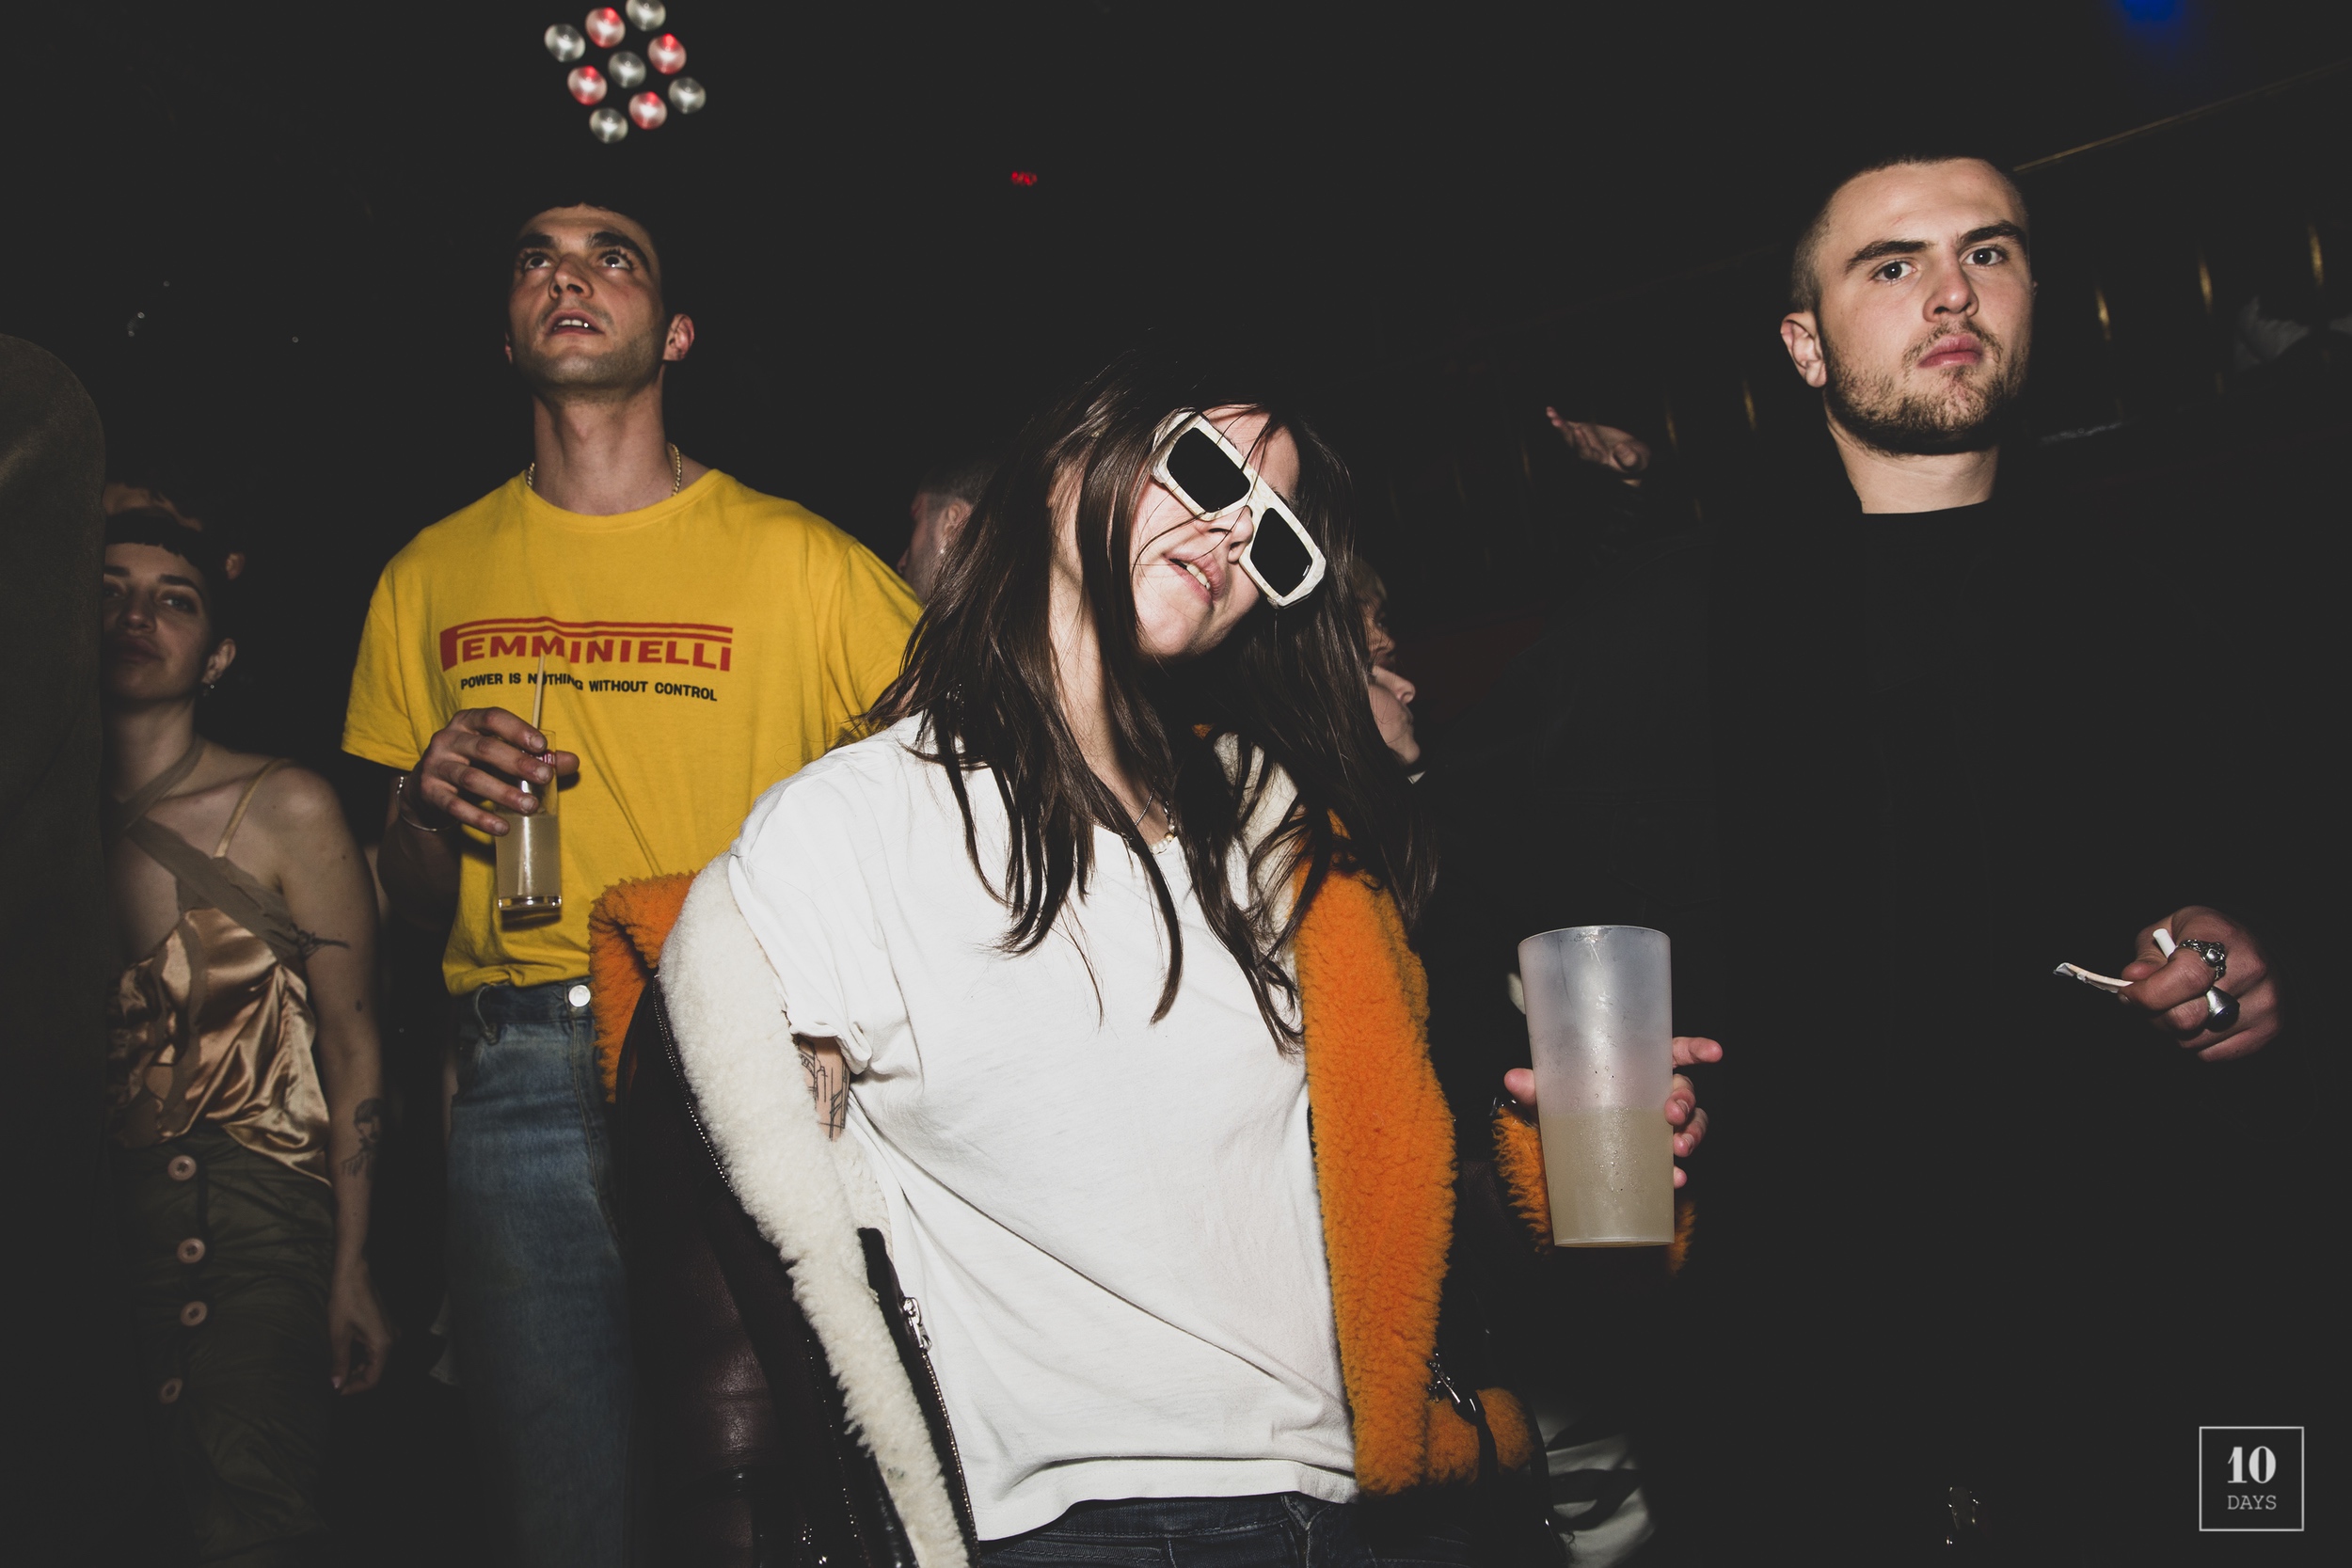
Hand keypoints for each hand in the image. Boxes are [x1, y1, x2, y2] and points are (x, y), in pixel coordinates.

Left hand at [328, 1261, 395, 1394]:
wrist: (354, 1273)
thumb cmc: (346, 1300)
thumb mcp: (339, 1335)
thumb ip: (340, 1363)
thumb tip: (335, 1386)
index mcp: (383, 1345)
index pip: (373, 1379)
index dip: (353, 1388)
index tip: (335, 1390)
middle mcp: (392, 1341)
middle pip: (377, 1371)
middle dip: (355, 1379)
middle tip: (334, 1381)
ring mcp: (391, 1333)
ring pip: (376, 1361)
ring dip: (358, 1368)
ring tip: (337, 1370)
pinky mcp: (386, 1326)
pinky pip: (377, 1349)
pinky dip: (363, 1357)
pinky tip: (347, 1355)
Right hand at [403, 708, 578, 835]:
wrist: (430, 788)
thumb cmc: (475, 764)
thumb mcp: (501, 755)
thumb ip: (535, 756)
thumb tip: (572, 762)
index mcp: (467, 721)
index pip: (492, 717)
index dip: (517, 729)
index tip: (542, 745)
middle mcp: (448, 739)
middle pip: (484, 748)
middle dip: (517, 762)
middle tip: (544, 777)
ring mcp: (435, 765)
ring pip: (471, 779)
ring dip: (503, 793)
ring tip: (530, 807)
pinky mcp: (429, 793)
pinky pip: (456, 806)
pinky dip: (480, 818)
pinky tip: (502, 827)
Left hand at [1504, 1035, 1721, 1187]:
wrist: (1557, 1152)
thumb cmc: (1565, 1106)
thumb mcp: (1550, 1095)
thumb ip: (1535, 1087)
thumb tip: (1513, 1079)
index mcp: (1637, 1068)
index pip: (1672, 1052)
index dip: (1696, 1049)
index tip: (1714, 1053)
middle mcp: (1654, 1093)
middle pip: (1685, 1091)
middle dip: (1686, 1101)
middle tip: (1672, 1113)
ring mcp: (1657, 1126)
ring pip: (1691, 1126)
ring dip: (1692, 1135)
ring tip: (1678, 1149)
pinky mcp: (1654, 1156)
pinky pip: (1675, 1162)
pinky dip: (1676, 1171)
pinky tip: (1674, 1179)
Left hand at [1545, 408, 1650, 480]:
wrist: (1633, 457)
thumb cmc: (1636, 461)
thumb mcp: (1637, 461)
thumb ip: (1630, 458)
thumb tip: (1619, 448)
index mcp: (1598, 462)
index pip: (1585, 455)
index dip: (1581, 444)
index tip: (1578, 432)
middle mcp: (1587, 453)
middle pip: (1572, 445)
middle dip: (1564, 433)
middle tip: (1556, 422)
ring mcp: (1584, 442)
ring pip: (1568, 435)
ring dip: (1559, 424)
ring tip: (1551, 414)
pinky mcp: (1584, 432)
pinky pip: (1569, 426)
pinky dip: (1560, 419)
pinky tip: (1550, 410)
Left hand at [2118, 906, 2279, 1061]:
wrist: (2250, 949)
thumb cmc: (2201, 939)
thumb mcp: (2168, 930)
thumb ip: (2147, 957)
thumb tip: (2133, 979)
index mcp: (2221, 937)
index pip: (2185, 978)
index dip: (2148, 994)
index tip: (2129, 995)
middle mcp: (2251, 969)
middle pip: (2186, 1018)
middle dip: (2153, 1016)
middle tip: (2146, 1005)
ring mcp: (2264, 1003)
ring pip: (2193, 1040)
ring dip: (2172, 1031)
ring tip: (2176, 1007)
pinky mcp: (2268, 1029)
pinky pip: (2211, 1054)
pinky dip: (2195, 1043)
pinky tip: (2199, 1019)